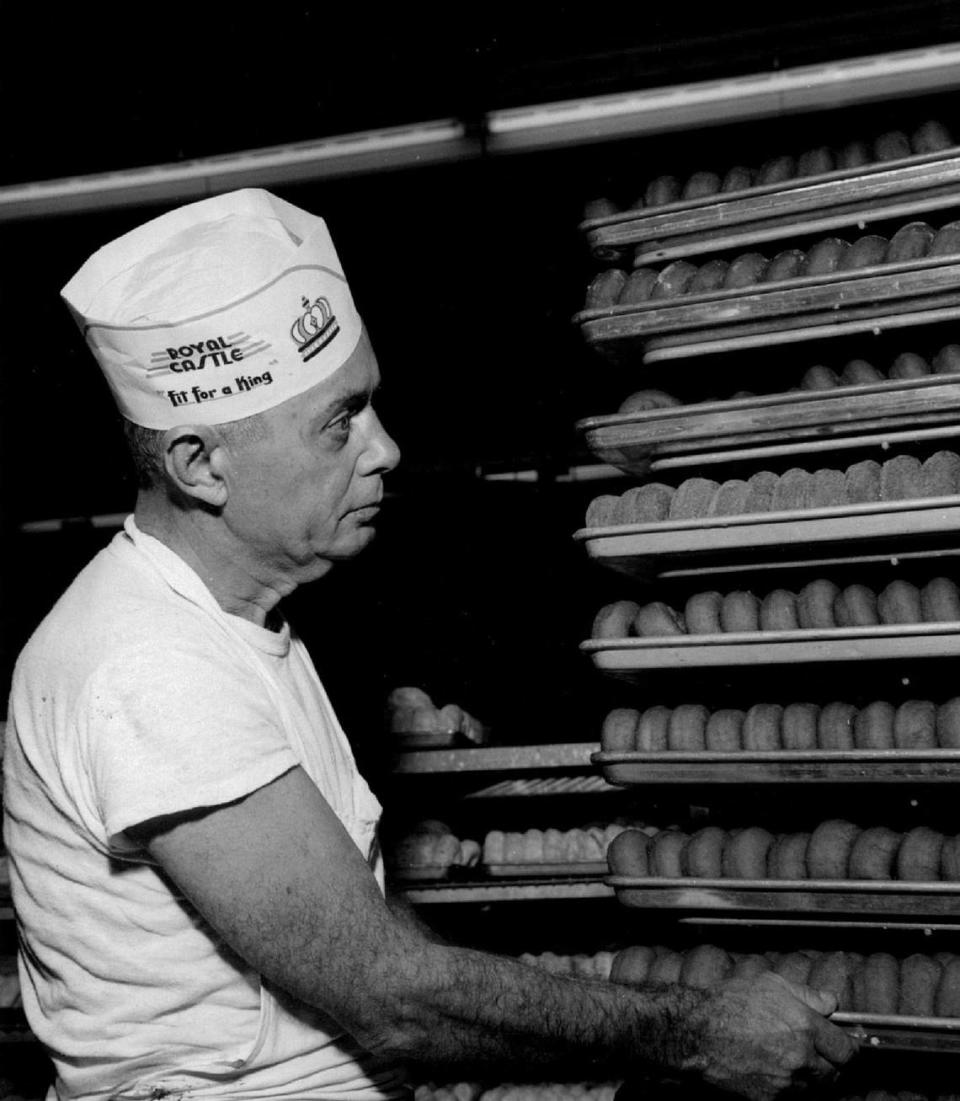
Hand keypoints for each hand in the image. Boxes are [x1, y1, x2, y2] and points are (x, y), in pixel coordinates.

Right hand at [683, 972, 858, 1100]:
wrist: (697, 1033)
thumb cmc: (730, 1003)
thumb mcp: (770, 983)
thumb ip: (806, 994)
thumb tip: (830, 1002)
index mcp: (805, 1027)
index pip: (846, 1050)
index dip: (847, 1048)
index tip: (842, 1045)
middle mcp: (800, 1058)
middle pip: (833, 1074)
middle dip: (829, 1065)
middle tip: (817, 1054)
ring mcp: (786, 1082)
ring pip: (813, 1087)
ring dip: (810, 1077)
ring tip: (792, 1060)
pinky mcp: (770, 1099)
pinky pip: (791, 1096)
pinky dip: (789, 1086)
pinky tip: (774, 1069)